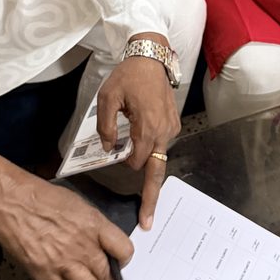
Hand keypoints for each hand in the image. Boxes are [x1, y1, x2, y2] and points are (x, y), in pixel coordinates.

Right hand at [0, 152, 137, 279]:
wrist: (8, 200)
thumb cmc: (40, 196)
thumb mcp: (76, 203)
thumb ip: (92, 226)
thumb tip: (100, 244)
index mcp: (94, 224)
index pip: (124, 249)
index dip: (124, 259)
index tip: (121, 263)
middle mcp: (83, 245)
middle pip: (109, 278)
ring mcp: (64, 261)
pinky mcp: (43, 273)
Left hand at [97, 32, 180, 230]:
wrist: (151, 57)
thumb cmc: (129, 76)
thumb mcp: (107, 98)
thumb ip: (106, 127)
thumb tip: (108, 147)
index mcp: (147, 128)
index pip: (135, 162)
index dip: (123, 163)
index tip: (114, 162)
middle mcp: (163, 132)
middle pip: (156, 173)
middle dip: (151, 198)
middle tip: (147, 221)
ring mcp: (171, 129)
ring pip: (158, 159)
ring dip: (146, 165)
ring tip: (135, 169)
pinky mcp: (173, 124)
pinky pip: (161, 146)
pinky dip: (150, 150)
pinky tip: (139, 142)